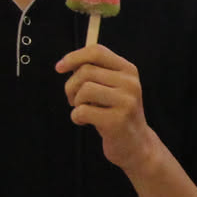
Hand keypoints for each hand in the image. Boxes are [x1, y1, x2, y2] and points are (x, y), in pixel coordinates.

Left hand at [57, 44, 158, 172]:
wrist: (136, 144)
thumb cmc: (115, 113)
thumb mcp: (112, 88)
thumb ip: (94, 72)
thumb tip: (64, 64)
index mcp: (129, 70)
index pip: (97, 52)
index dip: (74, 57)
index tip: (59, 68)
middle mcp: (130, 83)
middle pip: (86, 71)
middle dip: (71, 86)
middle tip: (74, 100)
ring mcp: (126, 102)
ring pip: (84, 90)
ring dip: (76, 103)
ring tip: (84, 111)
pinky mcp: (117, 120)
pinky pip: (82, 111)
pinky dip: (76, 118)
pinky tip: (86, 123)